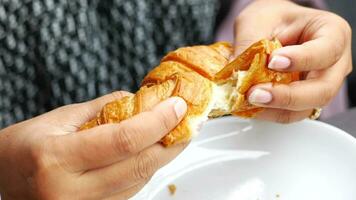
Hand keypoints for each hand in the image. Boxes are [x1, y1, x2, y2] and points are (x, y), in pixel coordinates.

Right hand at [0, 91, 186, 198]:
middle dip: (172, 140)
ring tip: (177, 133)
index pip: (124, 139)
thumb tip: (142, 101)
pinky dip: (147, 169)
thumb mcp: (60, 118)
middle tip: (188, 120)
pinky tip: (154, 151)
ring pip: (139, 180)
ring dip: (163, 155)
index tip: (177, 105)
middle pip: (140, 165)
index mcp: (58, 159)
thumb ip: (104, 109)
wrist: (4, 179)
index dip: (158, 121)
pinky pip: (130, 190)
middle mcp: (71, 192)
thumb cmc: (27, 146)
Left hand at [234, 0, 351, 122]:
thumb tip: (236, 75)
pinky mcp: (303, 100)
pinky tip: (251, 106)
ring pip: (306, 108)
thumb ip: (249, 44)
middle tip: (255, 93)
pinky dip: (270, 113)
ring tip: (249, 101)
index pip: (326, 51)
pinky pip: (291, 114)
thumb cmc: (272, 19)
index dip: (301, 59)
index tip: (272, 61)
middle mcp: (333, 64)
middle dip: (286, 96)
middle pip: (322, 90)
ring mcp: (320, 85)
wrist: (271, 28)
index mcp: (332, 33)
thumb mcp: (257, 20)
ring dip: (275, 109)